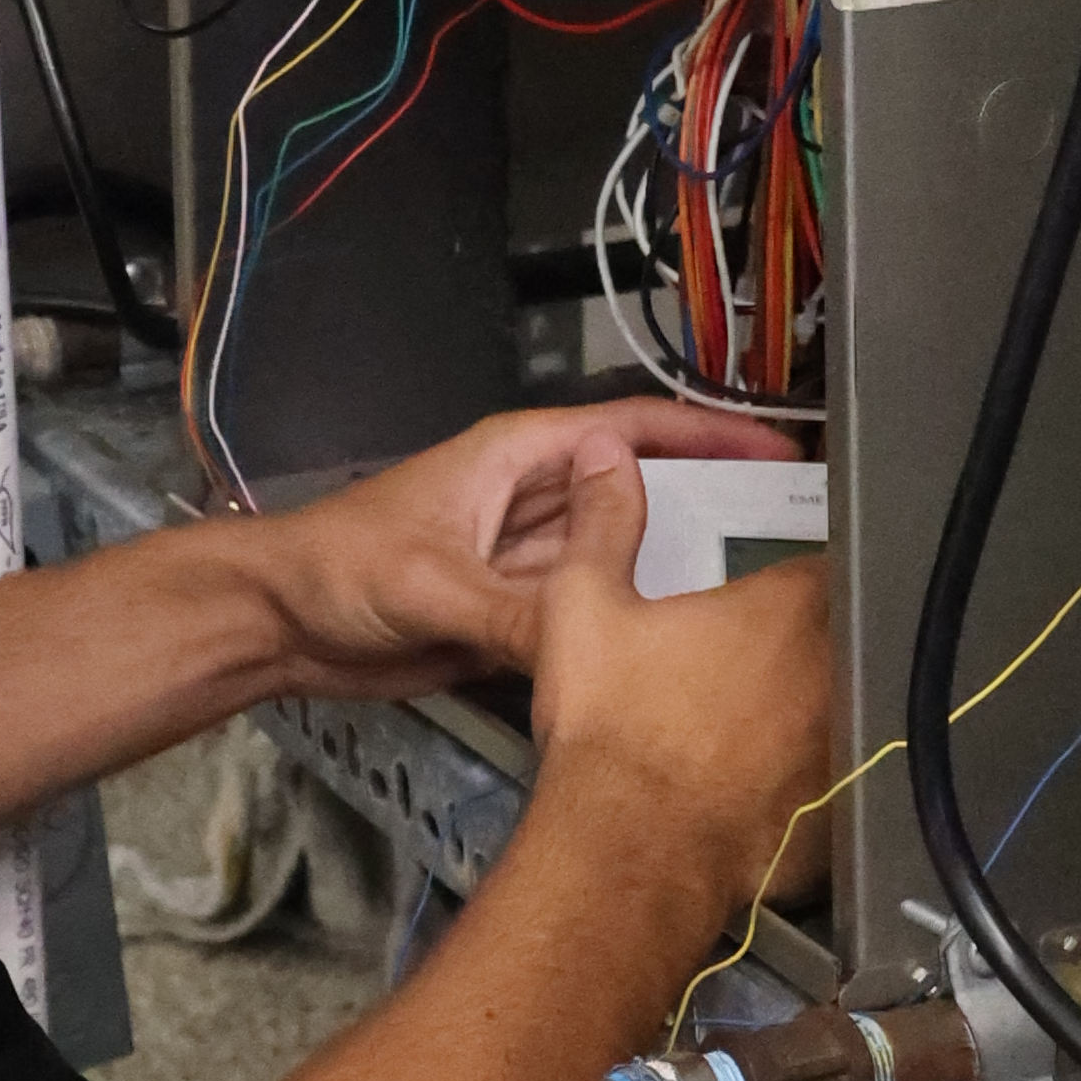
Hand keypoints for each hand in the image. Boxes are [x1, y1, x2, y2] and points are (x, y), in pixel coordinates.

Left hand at [252, 398, 799, 702]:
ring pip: (622, 559)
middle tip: (799, 536)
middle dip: (715, 507)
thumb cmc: (340, 568)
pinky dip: (630, 626)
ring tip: (764, 596)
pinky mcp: (518, 615)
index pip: (634, 432)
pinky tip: (684, 648)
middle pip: (643, 494)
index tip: (783, 454)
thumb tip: (593, 646)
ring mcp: (529, 561)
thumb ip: (514, 613)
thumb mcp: (431, 584)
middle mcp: (535, 502)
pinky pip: (591, 615)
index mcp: (520, 457)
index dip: (710, 437)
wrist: (281, 625)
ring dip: (679, 572)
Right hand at [527, 432, 834, 901]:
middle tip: (757, 652)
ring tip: (760, 722)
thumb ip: (603, 522)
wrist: (625, 847)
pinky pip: (838, 784)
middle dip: (813, 637)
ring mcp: (847, 747)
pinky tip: (765, 789)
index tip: (775, 577)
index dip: (802, 564)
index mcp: (789, 608)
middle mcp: (837, 671)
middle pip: (847, 633)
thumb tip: (606, 455)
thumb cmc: (610, 725)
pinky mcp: (839, 814)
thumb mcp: (583, 606)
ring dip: (816, 708)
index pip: (828, 560)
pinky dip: (811, 782)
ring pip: (852, 710)